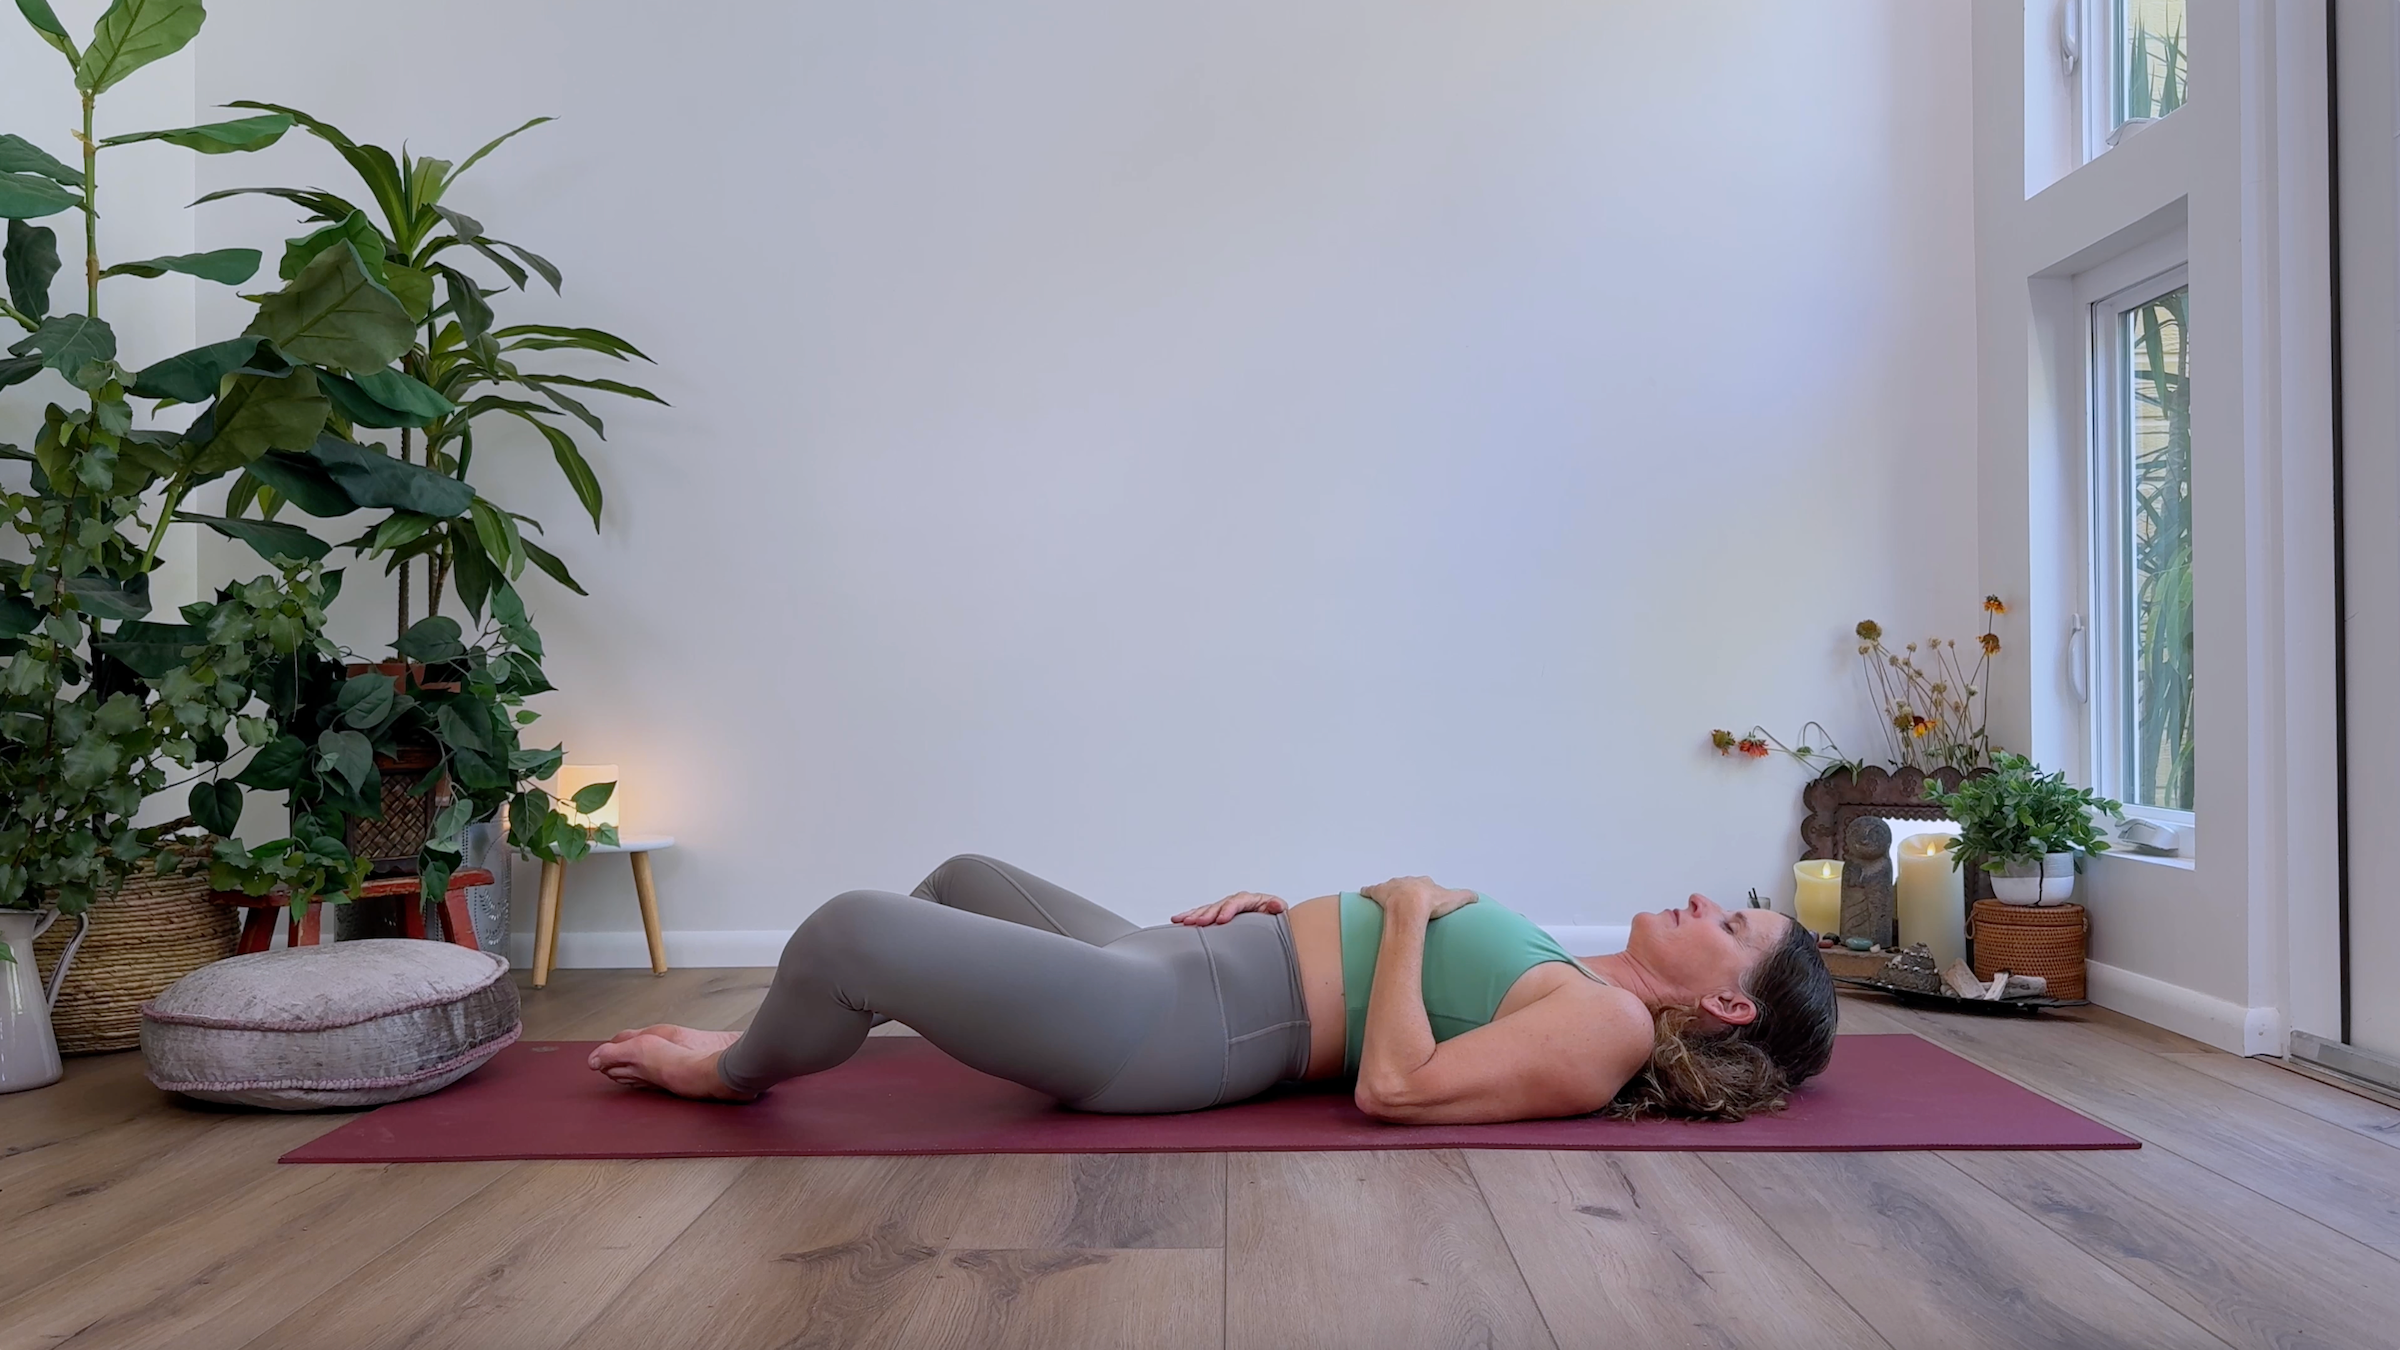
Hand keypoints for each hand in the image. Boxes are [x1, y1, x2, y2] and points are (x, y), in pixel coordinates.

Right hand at [1172, 891, 1287, 924]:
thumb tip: (1276, 905)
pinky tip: (1177, 920)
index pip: (1237, 902)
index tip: (1221, 920)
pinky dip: (1190, 917)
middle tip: (1197, 923)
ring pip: (1207, 909)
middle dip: (1207, 914)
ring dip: (1194, 915)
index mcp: (1250, 900)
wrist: (1271, 921)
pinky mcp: (1218, 915)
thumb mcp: (1278, 911)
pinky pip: (1202, 914)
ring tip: (1182, 921)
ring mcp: (1225, 908)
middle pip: (1218, 906)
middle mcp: (1235, 902)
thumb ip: (1277, 907)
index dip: (1228, 910)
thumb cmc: (1274, 917)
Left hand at [1358, 876, 1478, 919]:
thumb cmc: (1431, 903)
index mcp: (1424, 882)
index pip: (1426, 883)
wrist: (1410, 906)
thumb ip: (1466, 896)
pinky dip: (1368, 891)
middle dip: (1408, 890)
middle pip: (1407, 884)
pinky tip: (1364, 893)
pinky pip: (1371, 890)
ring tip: (1389, 900)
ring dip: (1389, 891)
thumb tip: (1478, 896)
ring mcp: (1392, 886)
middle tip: (1408, 901)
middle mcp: (1407, 881)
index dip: (1427, 891)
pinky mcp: (1378, 892)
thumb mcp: (1454, 899)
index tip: (1428, 897)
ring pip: (1390, 886)